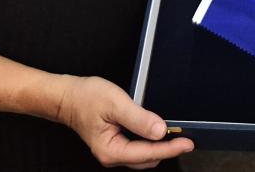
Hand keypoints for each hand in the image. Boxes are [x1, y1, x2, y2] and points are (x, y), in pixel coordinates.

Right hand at [55, 75, 192, 168]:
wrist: (67, 96)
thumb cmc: (86, 98)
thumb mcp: (115, 103)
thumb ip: (138, 118)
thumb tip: (160, 130)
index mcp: (111, 150)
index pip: (148, 153)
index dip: (170, 148)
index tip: (187, 143)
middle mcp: (112, 155)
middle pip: (148, 159)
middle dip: (168, 150)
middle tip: (186, 138)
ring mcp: (113, 151)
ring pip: (144, 156)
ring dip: (160, 147)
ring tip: (176, 135)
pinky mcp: (115, 144)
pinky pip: (138, 148)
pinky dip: (150, 142)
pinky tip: (158, 131)